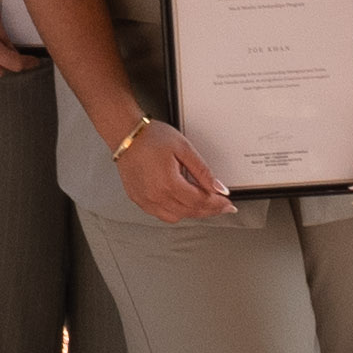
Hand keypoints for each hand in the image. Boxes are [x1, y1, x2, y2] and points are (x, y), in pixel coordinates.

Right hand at [109, 116, 230, 221]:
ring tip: (203, 205)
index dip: (217, 204)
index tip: (227, 203)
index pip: (200, 201)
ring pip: (176, 217)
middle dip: (209, 210)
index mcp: (169, 183)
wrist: (126, 134)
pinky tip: (181, 204)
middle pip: (190, 211)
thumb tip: (218, 187)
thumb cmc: (151, 137)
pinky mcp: (138, 199)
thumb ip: (202, 171)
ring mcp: (145, 200)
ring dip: (192, 213)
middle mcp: (156, 196)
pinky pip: (160, 214)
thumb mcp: (184, 148)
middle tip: (221, 207)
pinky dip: (175, 212)